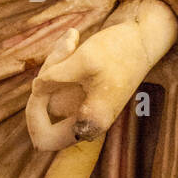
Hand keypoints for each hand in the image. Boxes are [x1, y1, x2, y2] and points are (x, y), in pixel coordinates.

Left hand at [25, 0, 177, 151]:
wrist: (143, 37)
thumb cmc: (120, 50)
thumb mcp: (84, 60)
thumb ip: (53, 78)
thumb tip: (35, 89)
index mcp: (89, 123)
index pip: (42, 140)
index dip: (34, 116)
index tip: (41, 89)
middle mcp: (84, 119)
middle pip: (42, 109)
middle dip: (45, 79)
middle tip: (63, 52)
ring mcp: (81, 104)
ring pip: (46, 91)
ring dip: (53, 62)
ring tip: (72, 39)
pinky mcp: (79, 90)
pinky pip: (54, 79)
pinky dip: (58, 60)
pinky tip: (73, 38)